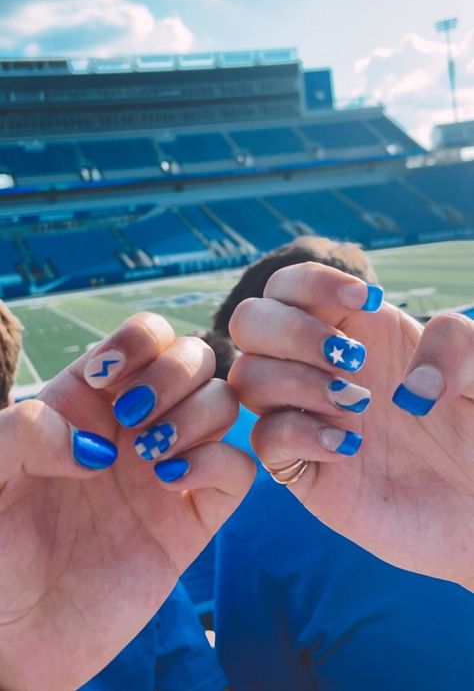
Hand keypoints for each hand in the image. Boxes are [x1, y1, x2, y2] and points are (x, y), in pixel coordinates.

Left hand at [0, 313, 254, 690]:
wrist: (18, 634)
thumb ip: (20, 432)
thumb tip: (94, 443)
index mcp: (93, 399)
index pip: (145, 335)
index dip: (139, 341)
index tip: (105, 381)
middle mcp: (139, 425)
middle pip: (196, 357)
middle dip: (173, 374)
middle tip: (131, 417)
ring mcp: (171, 467)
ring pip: (224, 404)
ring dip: (195, 416)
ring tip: (149, 456)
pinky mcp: (194, 518)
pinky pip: (239, 468)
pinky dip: (217, 462)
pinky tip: (171, 482)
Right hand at [228, 262, 473, 588]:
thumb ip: (454, 343)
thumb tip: (406, 387)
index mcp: (352, 327)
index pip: (290, 285)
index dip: (312, 282)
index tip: (366, 300)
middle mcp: (317, 366)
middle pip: (250, 322)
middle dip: (291, 331)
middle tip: (352, 359)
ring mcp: (305, 416)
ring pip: (247, 378)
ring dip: (295, 381)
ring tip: (356, 403)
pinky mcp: (304, 470)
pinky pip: (264, 441)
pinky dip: (297, 433)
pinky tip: (350, 446)